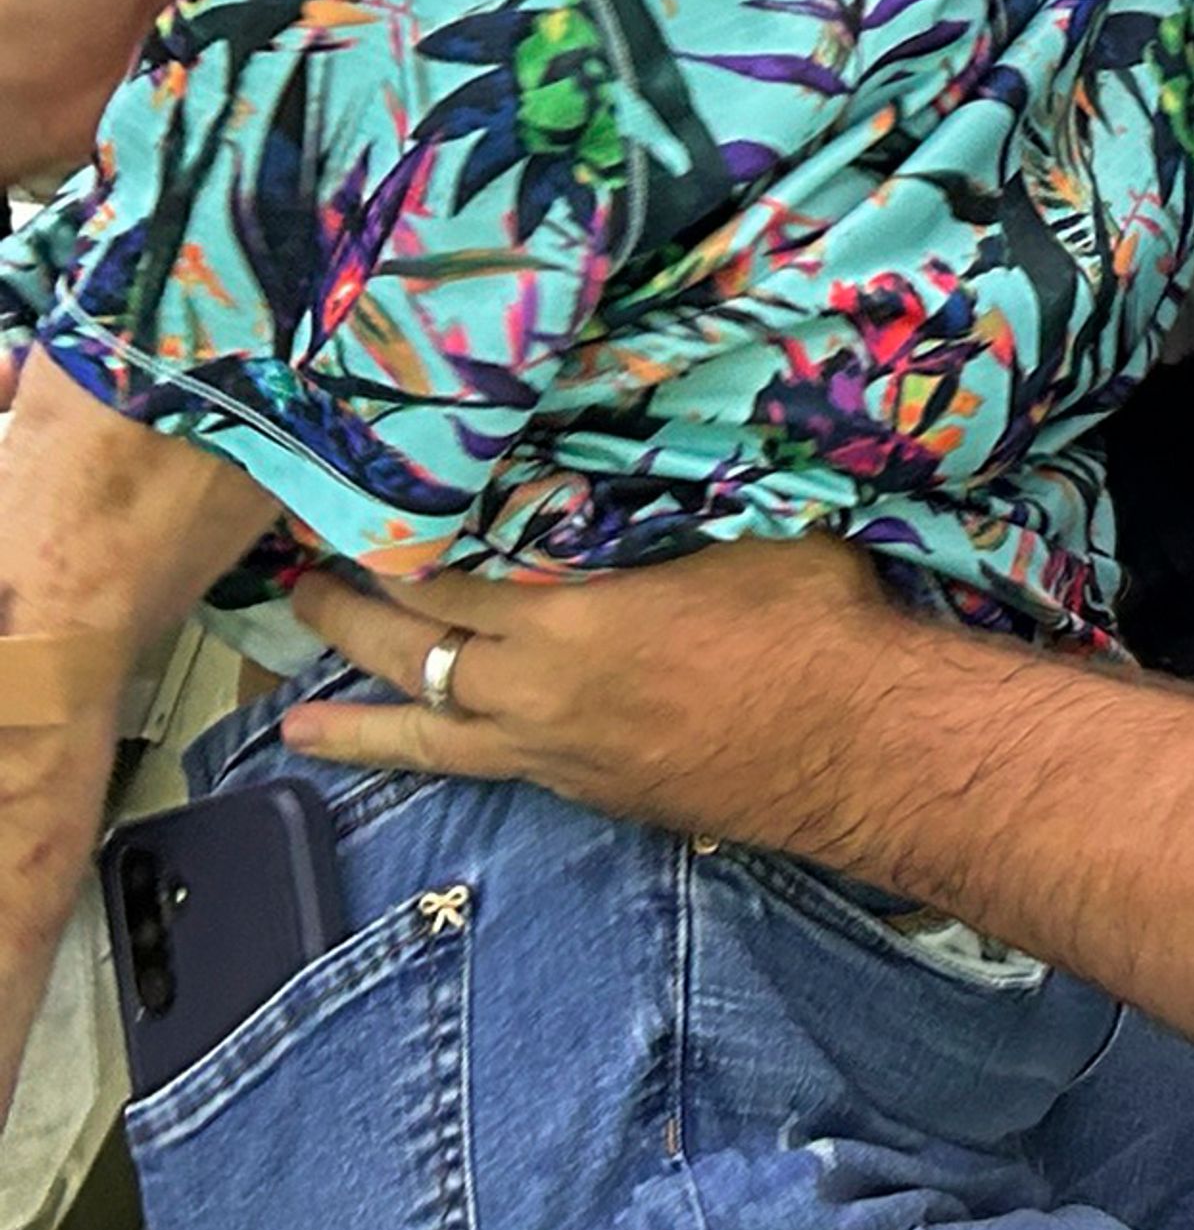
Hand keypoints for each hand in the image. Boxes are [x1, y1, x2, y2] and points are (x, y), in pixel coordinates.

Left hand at [284, 536, 905, 857]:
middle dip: (346, 614)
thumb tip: (638, 439)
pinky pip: (483, 768)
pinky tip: (428, 750)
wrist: (864, 744)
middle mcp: (538, 692)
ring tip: (292, 715)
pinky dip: (436, 755)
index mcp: (567, 618)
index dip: (383, 541)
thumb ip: (665, 499)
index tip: (341, 504)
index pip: (437, 575)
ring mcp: (556, 752)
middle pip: (410, 651)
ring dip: (358, 715)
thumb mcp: (742, 526)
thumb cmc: (814, 622)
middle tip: (297, 581)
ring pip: (430, 731)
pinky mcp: (587, 790)